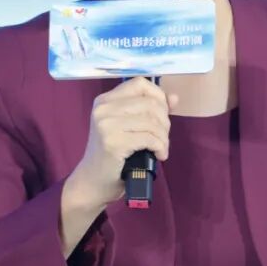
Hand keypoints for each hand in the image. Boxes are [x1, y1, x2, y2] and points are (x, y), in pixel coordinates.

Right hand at [67, 76, 173, 212]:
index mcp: (105, 100)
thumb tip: (174, 98)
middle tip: (163, 137)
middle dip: (164, 121)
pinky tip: (159, 155)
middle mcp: (103, 108)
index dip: (158, 95)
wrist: (92, 181)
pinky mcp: (113, 142)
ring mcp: (106, 124)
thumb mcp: (128, 127)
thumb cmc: (111, 155)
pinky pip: (149, 138)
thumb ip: (150, 110)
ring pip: (152, 121)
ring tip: (161, 148)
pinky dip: (160, 147)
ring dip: (163, 137)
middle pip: (150, 103)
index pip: (140, 83)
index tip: (163, 113)